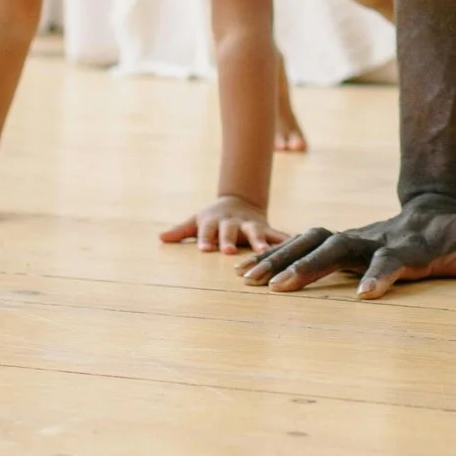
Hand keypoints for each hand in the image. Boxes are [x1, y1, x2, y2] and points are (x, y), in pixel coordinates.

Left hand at [160, 194, 284, 253]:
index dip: (205, 239)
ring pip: (256, 233)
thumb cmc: (214, 219)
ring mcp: (252, 225)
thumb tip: (160, 238)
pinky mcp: (268, 230)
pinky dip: (286, 241)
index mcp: (214, 222)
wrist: (240, 203)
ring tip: (263, 252)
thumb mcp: (197, 221)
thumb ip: (180, 230)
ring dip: (259, 241)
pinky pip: (279, 236)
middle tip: (228, 251)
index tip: (204, 249)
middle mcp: (233, 223)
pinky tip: (295, 247)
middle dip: (229, 240)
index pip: (207, 231)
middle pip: (230, 231)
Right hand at [239, 193, 455, 298]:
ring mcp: (356, 239)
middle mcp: (376, 239)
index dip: (382, 275)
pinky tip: (246, 274)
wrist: (441, 209)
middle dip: (311, 267)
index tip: (367, 297)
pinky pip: (303, 246)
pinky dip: (275, 257)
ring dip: (281, 259)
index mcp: (409, 245)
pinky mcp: (342, 244)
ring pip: (312, 242)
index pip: (393, 260)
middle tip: (282, 289)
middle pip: (338, 248)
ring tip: (247, 280)